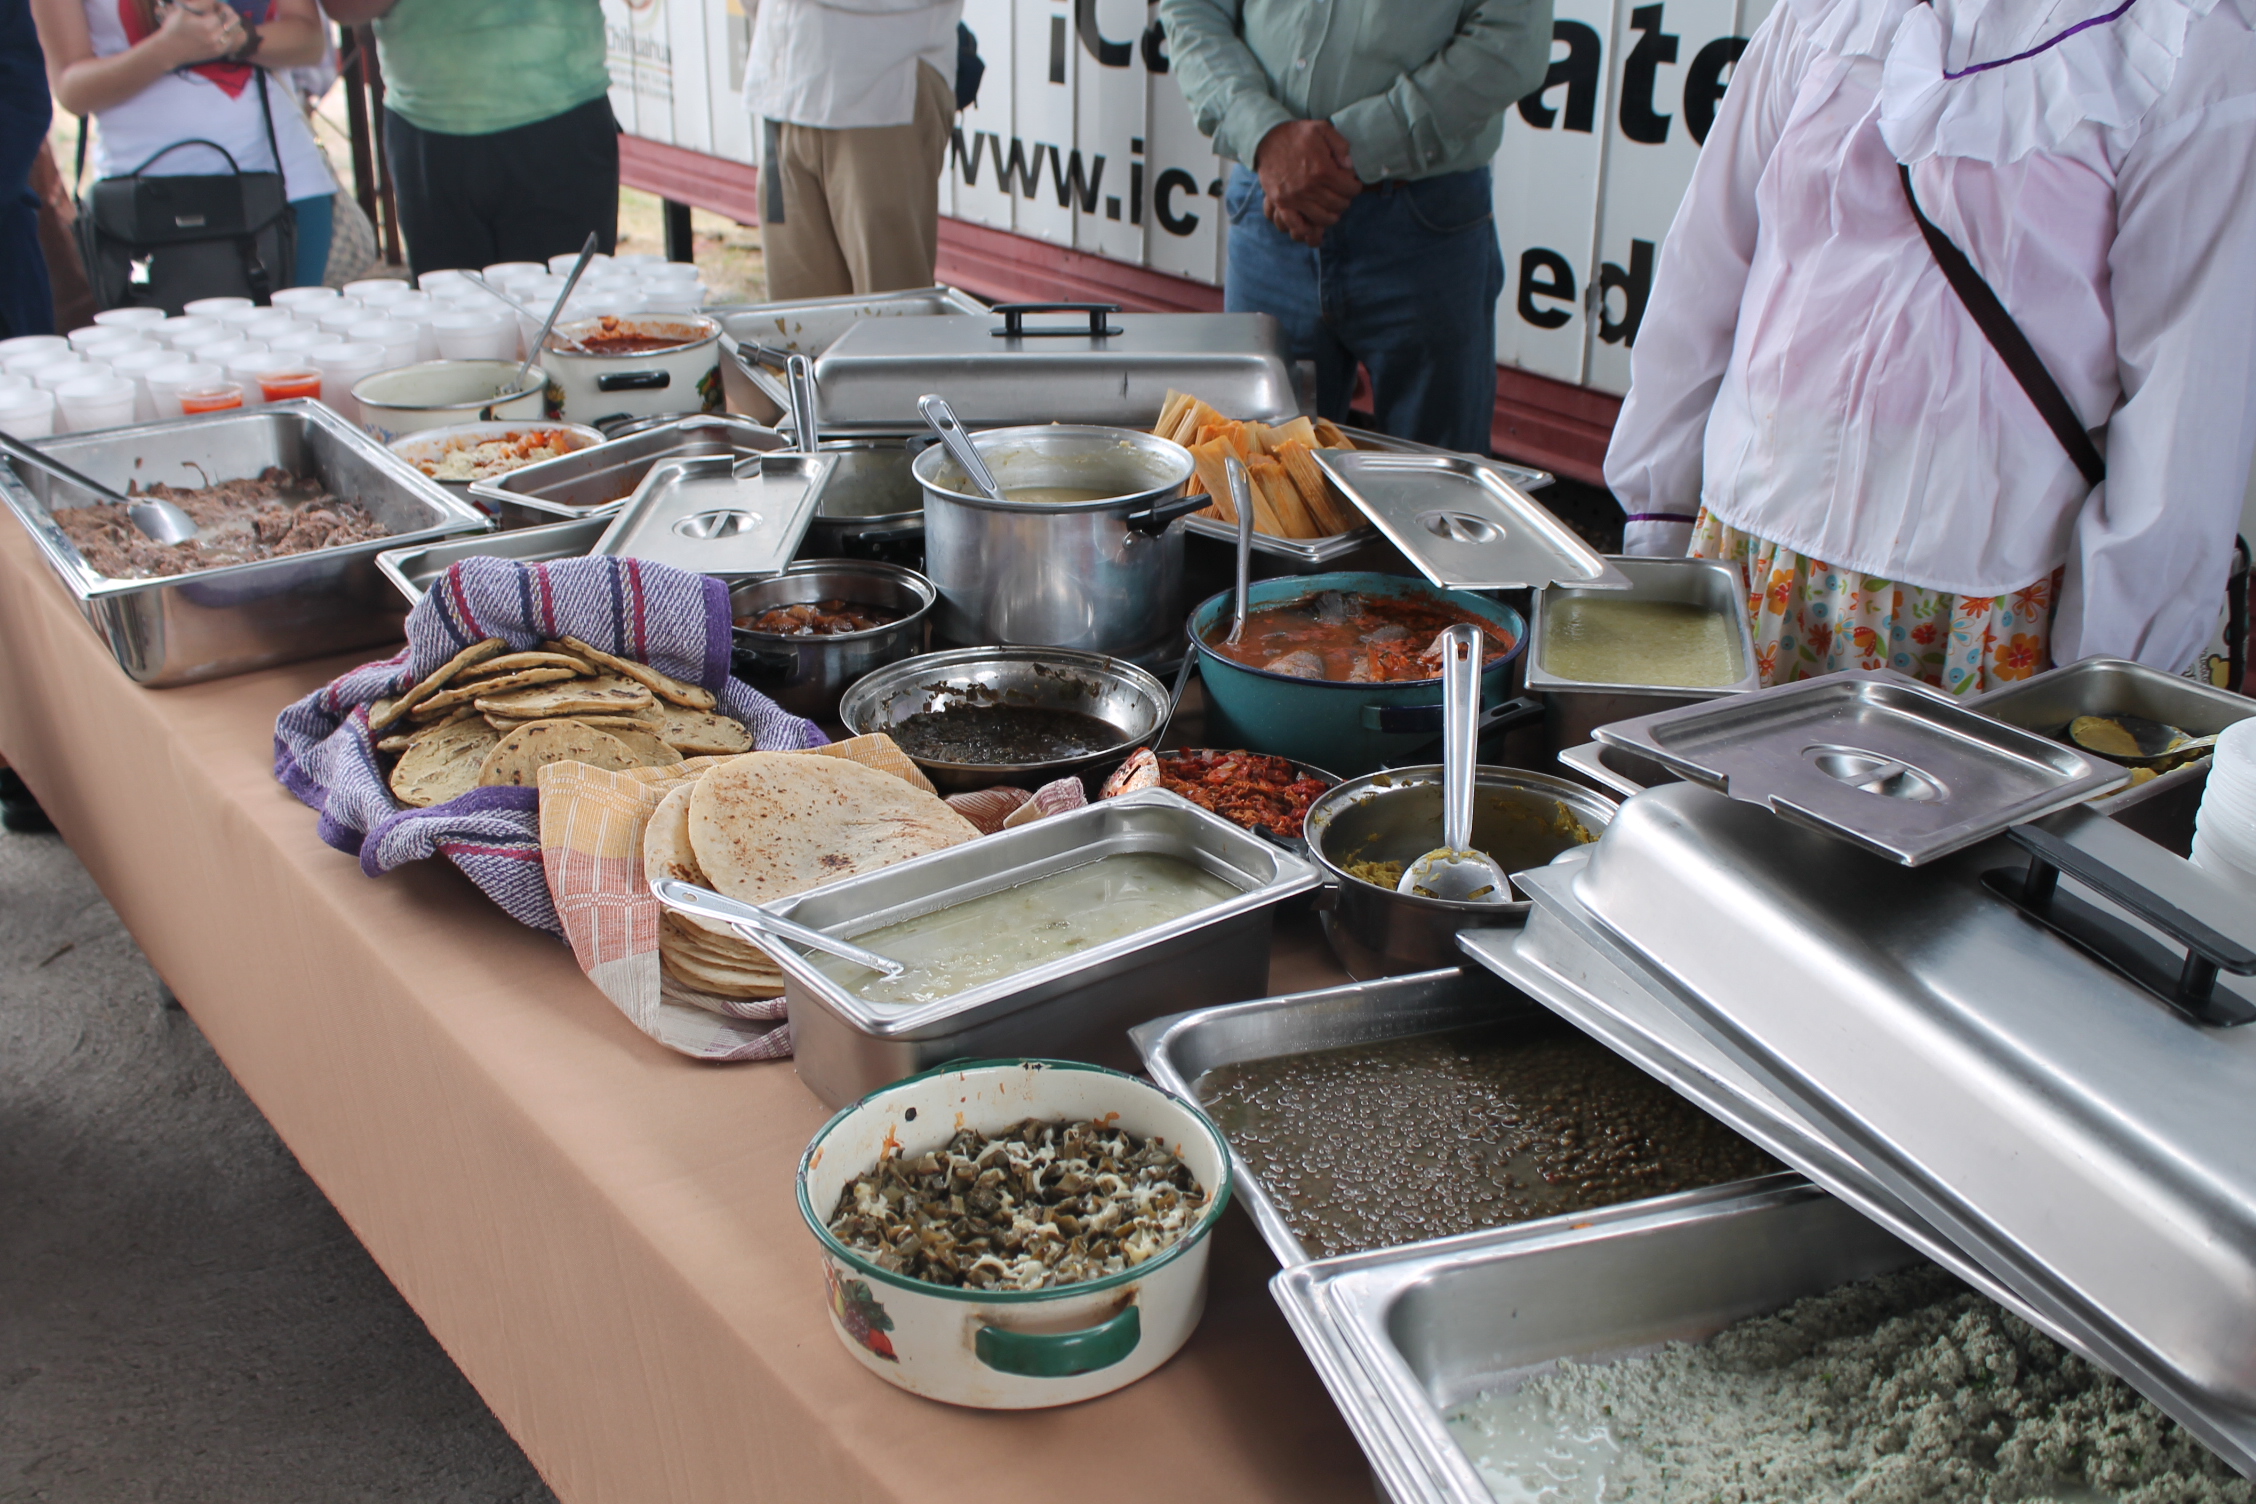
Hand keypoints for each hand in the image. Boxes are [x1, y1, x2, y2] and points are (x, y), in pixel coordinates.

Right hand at [153, 1, 244, 65]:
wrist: (169, 50)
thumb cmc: (173, 27)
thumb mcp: (182, 11)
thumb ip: (199, 5)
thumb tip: (213, 2)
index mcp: (207, 25)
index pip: (225, 12)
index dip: (221, 7)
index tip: (217, 6)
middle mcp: (215, 37)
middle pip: (233, 22)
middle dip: (228, 15)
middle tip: (221, 13)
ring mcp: (218, 47)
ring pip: (235, 33)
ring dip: (231, 26)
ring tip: (222, 22)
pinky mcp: (217, 53)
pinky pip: (233, 43)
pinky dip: (230, 35)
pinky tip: (222, 31)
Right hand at [1254, 119, 1359, 247]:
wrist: (1266, 138)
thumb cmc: (1295, 133)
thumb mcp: (1322, 128)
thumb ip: (1340, 145)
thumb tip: (1349, 166)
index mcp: (1323, 169)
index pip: (1349, 189)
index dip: (1355, 188)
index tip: (1353, 185)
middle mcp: (1310, 187)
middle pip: (1338, 204)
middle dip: (1345, 201)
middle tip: (1343, 197)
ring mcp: (1295, 197)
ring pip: (1321, 217)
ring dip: (1331, 217)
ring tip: (1333, 211)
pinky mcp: (1281, 202)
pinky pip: (1294, 223)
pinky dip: (1306, 229)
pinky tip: (1312, 226)